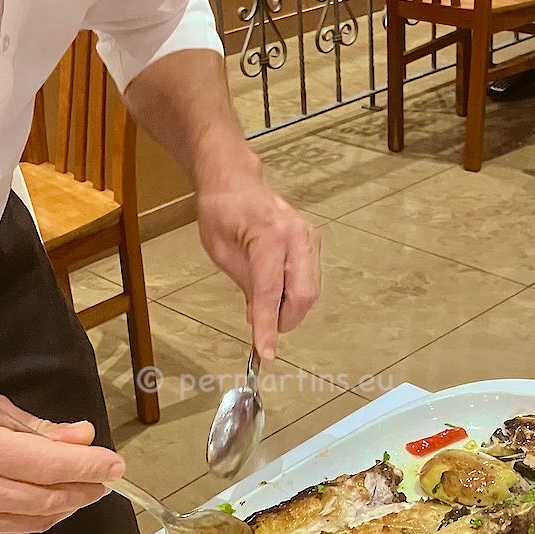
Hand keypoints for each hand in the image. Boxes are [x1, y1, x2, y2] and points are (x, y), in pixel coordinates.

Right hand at [0, 388, 125, 533]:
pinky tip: (47, 499)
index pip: (52, 465)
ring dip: (68, 506)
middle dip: (86, 490)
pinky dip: (37, 515)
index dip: (90, 466)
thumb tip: (83, 438)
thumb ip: (38, 429)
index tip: (116, 465)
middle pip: (49, 500)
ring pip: (35, 521)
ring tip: (84, 488)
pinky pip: (13, 528)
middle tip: (107, 479)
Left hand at [196, 164, 321, 360]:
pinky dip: (294, 294)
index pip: (270, 292)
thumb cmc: (222, 212)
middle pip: (304, 295)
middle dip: (285, 320)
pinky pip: (310, 279)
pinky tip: (276, 293)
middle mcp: (297, 235)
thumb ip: (246, 285)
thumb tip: (260, 318)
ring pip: (310, 290)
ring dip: (290, 308)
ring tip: (266, 307)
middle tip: (264, 329)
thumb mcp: (221, 253)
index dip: (267, 326)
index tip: (265, 353)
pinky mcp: (313, 242)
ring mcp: (309, 237)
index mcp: (270, 235)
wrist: (235, 180)